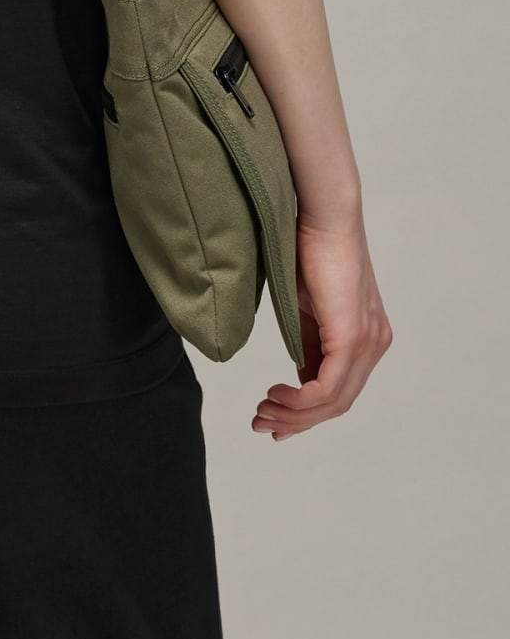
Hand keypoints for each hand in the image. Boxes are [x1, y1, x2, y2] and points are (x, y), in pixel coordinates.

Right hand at [252, 214, 391, 439]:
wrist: (321, 215)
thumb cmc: (309, 249)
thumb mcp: (305, 306)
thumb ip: (307, 341)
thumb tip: (299, 376)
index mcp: (366, 337)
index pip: (341, 389)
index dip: (307, 412)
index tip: (275, 419)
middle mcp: (375, 344)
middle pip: (339, 403)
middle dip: (297, 419)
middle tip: (262, 423)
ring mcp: (367, 343)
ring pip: (334, 401)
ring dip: (295, 413)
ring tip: (263, 411)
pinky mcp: (352, 338)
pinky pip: (330, 386)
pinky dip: (302, 399)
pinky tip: (277, 394)